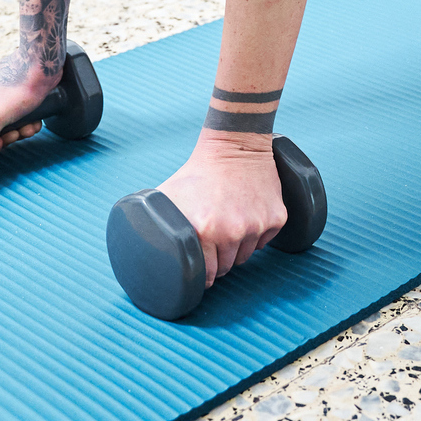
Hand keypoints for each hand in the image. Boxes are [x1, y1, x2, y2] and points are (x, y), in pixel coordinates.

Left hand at [157, 131, 285, 284]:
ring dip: (238, 248)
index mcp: (205, 231)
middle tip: (214, 240)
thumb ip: (157, 224)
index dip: (204, 273)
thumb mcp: (169, 196)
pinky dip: (256, 234)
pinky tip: (246, 215)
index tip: (202, 267)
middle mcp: (233, 232)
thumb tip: (143, 249)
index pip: (208, 274)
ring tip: (229, 224)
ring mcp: (257, 225)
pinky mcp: (276, 218)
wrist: (234, 146)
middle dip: (220, 260)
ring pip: (247, 255)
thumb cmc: (199, 172)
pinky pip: (264, 241)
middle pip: (228, 267)